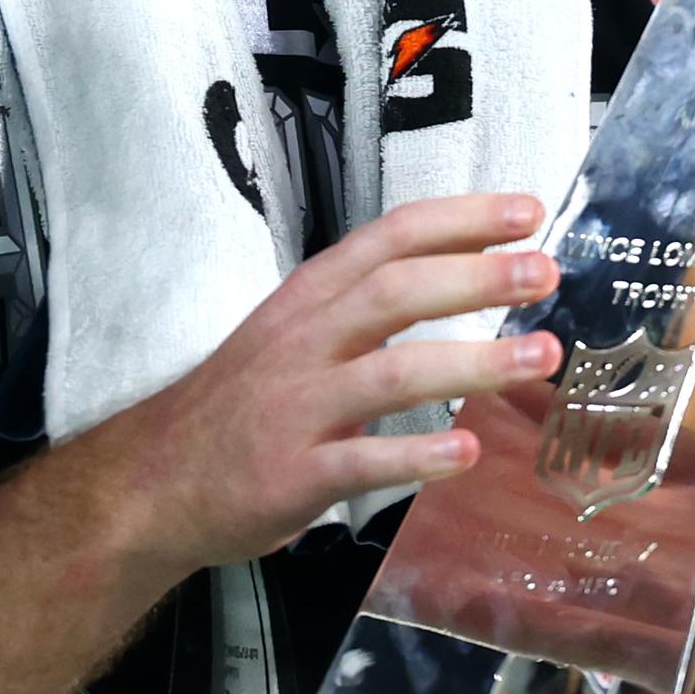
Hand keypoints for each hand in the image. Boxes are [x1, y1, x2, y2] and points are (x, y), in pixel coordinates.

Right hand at [62, 193, 553, 587]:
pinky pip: (360, 461)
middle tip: (545, 271)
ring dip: (473, 360)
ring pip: (391, 372)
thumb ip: (362, 309)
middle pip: (395, 292)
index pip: (388, 239)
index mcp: (308, 299)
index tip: (526, 211)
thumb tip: (464, 274)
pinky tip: (466, 454)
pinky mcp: (292, 474)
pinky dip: (416, 456)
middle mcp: (303, 341)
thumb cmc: (239, 406)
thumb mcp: (291, 333)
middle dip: (475, 276)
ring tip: (540, 355)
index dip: (459, 220)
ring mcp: (296, 407)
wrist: (150, 482)